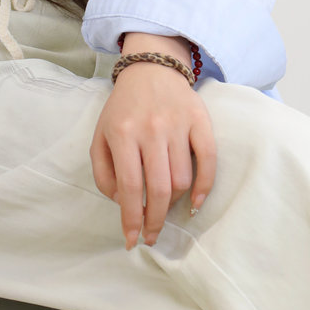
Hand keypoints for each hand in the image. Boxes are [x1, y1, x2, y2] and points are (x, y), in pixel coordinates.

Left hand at [90, 61, 215, 249]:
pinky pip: (209, 159)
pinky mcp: (200, 120)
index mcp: (123, 133)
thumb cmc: (123, 109)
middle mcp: (151, 129)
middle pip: (159, 189)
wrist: (151, 69)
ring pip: (182, 179)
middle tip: (152, 236)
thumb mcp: (100, 136)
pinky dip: (204, 186)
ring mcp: (178, 124)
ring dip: (174, 203)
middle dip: (156, 221)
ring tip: (165, 206)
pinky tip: (195, 203)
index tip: (132, 241)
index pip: (130, 187)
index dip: (133, 219)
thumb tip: (123, 203)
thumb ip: (104, 173)